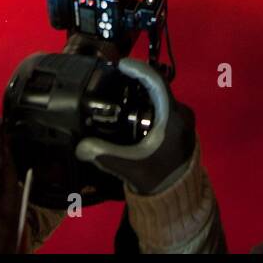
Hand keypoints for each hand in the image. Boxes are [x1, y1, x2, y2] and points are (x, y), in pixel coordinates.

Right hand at [74, 59, 195, 195]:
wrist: (177, 198)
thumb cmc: (157, 179)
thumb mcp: (130, 167)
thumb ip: (104, 155)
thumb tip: (80, 146)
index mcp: (173, 117)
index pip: (157, 82)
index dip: (138, 69)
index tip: (121, 64)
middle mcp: (181, 114)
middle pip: (158, 87)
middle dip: (136, 80)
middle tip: (114, 78)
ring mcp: (182, 119)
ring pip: (161, 95)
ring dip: (142, 92)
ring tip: (119, 90)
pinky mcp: (179, 125)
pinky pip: (163, 104)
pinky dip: (147, 101)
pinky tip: (131, 107)